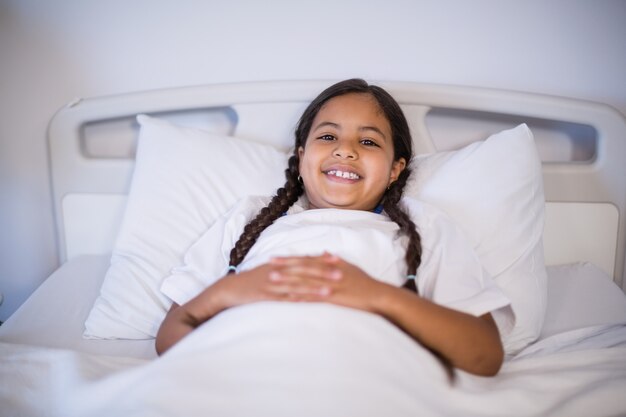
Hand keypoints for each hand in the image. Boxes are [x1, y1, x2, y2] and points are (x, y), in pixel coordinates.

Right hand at [209, 262, 333, 310]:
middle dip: (323, 273)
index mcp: (281, 264)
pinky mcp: (264, 296)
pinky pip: (282, 298)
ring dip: (313, 287)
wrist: (229, 289)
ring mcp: (272, 283)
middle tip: (342, 274)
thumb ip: (287, 268)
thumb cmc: (252, 281)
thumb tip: (304, 266)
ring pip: (296, 285)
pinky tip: (307, 303)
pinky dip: (295, 300)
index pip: (305, 260)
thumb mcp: (270, 271)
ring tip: (330, 290)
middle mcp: (279, 271)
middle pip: (304, 271)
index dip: (322, 261)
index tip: (340, 261)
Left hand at [269, 252, 389, 312]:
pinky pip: (315, 297)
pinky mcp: (334, 297)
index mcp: (329, 264)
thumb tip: (325, 253)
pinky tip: (289, 298)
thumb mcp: (349, 267)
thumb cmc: (364, 282)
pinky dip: (302, 297)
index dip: (289, 259)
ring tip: (272, 279)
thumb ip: (334, 260)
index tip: (274, 258)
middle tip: (267, 265)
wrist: (377, 295)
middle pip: (302, 267)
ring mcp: (330, 284)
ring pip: (305, 280)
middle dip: (284, 266)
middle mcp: (328, 272)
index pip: (305, 259)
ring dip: (288, 280)